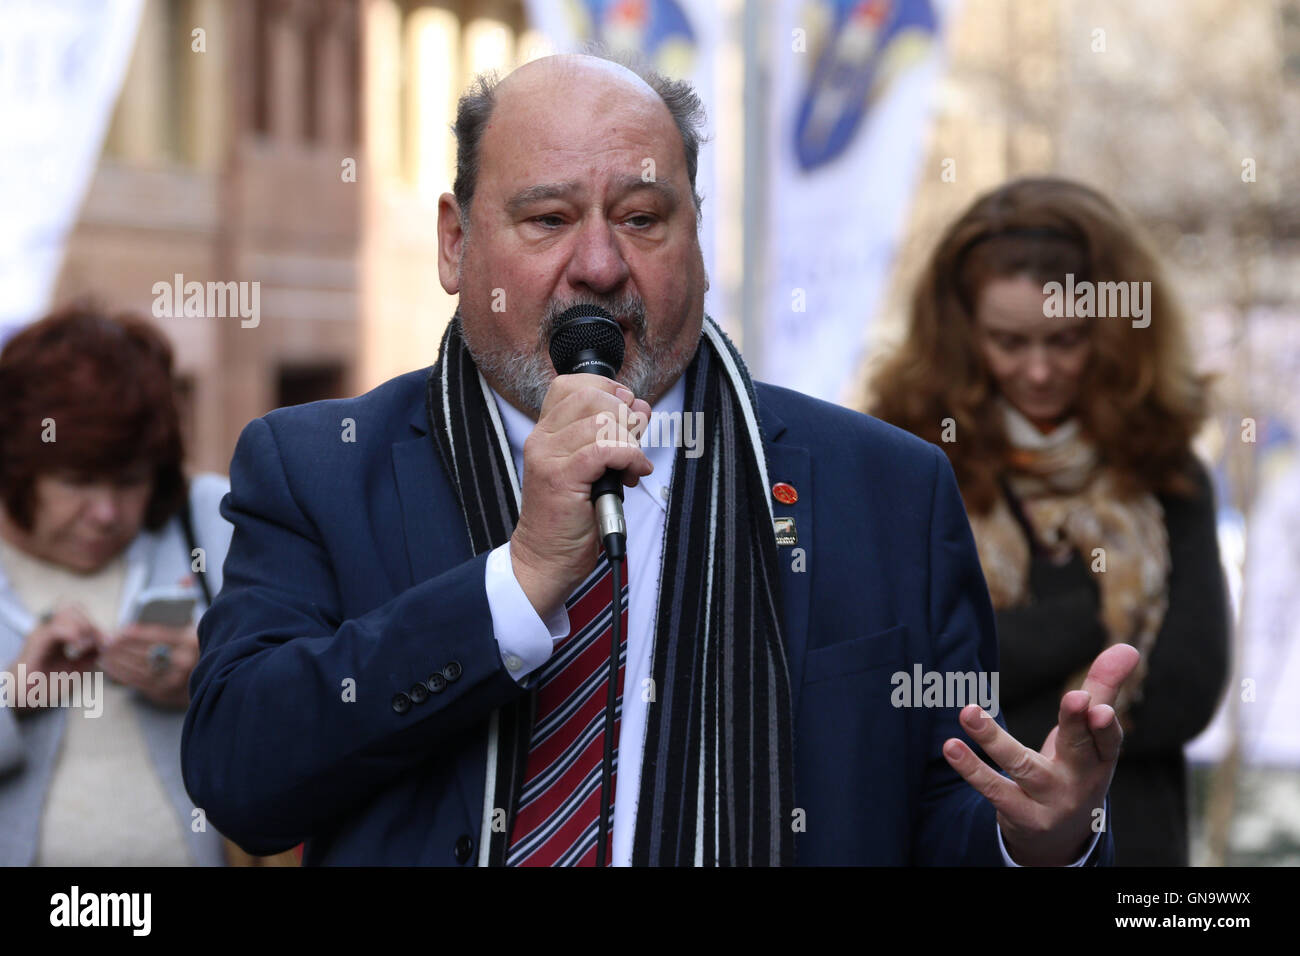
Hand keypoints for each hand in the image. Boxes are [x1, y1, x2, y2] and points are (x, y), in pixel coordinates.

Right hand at [7, 604, 102, 714]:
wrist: (24, 699)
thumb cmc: (47, 685)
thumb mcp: (78, 669)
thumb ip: (92, 654)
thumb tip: (106, 642)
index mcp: (62, 633)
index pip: (82, 614)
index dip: (97, 625)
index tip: (107, 642)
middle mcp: (51, 629)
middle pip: (76, 607)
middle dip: (92, 623)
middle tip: (98, 642)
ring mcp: (43, 632)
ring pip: (67, 611)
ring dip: (83, 625)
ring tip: (84, 646)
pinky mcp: (36, 642)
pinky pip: (56, 629)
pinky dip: (71, 634)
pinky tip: (77, 646)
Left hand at [100, 621, 199, 709]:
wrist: (214, 678)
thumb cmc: (197, 651)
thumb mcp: (192, 633)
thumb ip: (172, 625)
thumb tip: (139, 625)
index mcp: (191, 641)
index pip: (157, 635)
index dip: (135, 633)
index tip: (120, 630)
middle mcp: (185, 661)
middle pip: (145, 652)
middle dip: (122, 646)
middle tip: (106, 641)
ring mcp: (175, 680)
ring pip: (139, 669)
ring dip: (118, 661)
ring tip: (105, 653)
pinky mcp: (166, 694)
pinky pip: (138, 683)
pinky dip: (121, 675)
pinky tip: (111, 668)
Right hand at [510, 373, 652, 617]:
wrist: (546, 558)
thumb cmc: (570, 517)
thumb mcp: (590, 467)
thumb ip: (610, 435)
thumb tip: (640, 407)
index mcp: (545, 431)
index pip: (573, 385)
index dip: (608, 389)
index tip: (626, 411)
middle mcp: (542, 438)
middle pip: (592, 396)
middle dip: (624, 415)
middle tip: (632, 443)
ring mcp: (548, 457)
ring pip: (602, 422)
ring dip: (630, 441)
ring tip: (631, 465)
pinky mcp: (561, 477)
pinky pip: (604, 450)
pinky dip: (628, 456)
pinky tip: (633, 472)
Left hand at [941, 643, 1139, 865]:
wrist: (1060, 837)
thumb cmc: (1077, 769)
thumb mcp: (1092, 736)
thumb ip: (1104, 689)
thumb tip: (1128, 647)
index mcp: (1101, 759)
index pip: (1107, 740)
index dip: (1104, 725)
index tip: (1097, 705)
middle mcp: (1079, 781)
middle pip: (1077, 749)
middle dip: (1075, 724)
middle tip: (1074, 697)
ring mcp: (1048, 800)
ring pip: (1023, 766)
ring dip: (994, 740)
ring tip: (968, 712)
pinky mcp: (1019, 814)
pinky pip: (993, 789)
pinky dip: (971, 769)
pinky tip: (951, 746)